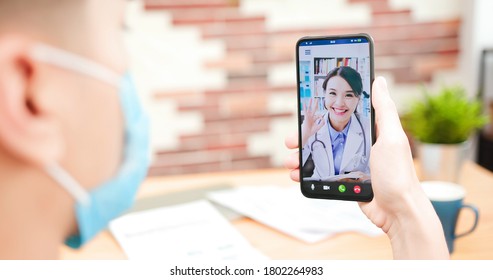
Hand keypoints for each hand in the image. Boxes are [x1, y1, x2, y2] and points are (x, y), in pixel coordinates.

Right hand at [285, 77, 447, 258]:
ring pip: (319, 156)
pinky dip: (307, 174)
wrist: (398, 212)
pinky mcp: (345, 181)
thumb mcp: (392, 137)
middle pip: (326, 137)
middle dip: (305, 138)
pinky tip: (297, 175)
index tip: (306, 111)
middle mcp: (359, 146)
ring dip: (302, 158)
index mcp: (370, 132)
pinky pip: (321, 174)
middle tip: (291, 141)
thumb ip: (384, 109)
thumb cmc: (398, 174)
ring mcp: (350, 164)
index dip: (323, 113)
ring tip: (290, 161)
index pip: (343, 116)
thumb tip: (379, 80)